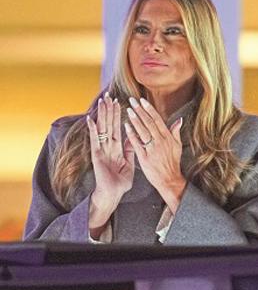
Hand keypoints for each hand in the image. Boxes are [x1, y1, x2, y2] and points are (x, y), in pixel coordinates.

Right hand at [86, 92, 134, 232]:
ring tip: (102, 102)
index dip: (118, 116)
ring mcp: (102, 150)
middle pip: (109, 125)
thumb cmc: (121, 181)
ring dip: (102, 115)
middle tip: (109, 96)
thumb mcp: (129, 163)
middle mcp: (108, 146)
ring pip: (102, 128)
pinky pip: (95, 140)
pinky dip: (93, 129)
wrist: (113, 194)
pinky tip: (91, 119)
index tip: (120, 103)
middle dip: (109, 111)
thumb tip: (135, 138)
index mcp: (117, 148)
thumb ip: (131, 150)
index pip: (118, 127)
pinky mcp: (97, 155)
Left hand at [124, 97, 185, 212]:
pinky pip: (137, 144)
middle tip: (132, 101)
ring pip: (142, 131)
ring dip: (135, 120)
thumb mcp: (177, 146)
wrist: (169, 180)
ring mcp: (152, 149)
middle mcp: (160, 142)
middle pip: (149, 123)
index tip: (142, 101)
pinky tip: (126, 126)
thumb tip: (179, 120)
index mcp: (168, 138)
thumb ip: (176, 132)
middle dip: (140, 111)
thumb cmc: (173, 163)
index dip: (149, 109)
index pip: (157, 120)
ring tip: (128, 110)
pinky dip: (131, 134)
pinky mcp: (145, 158)